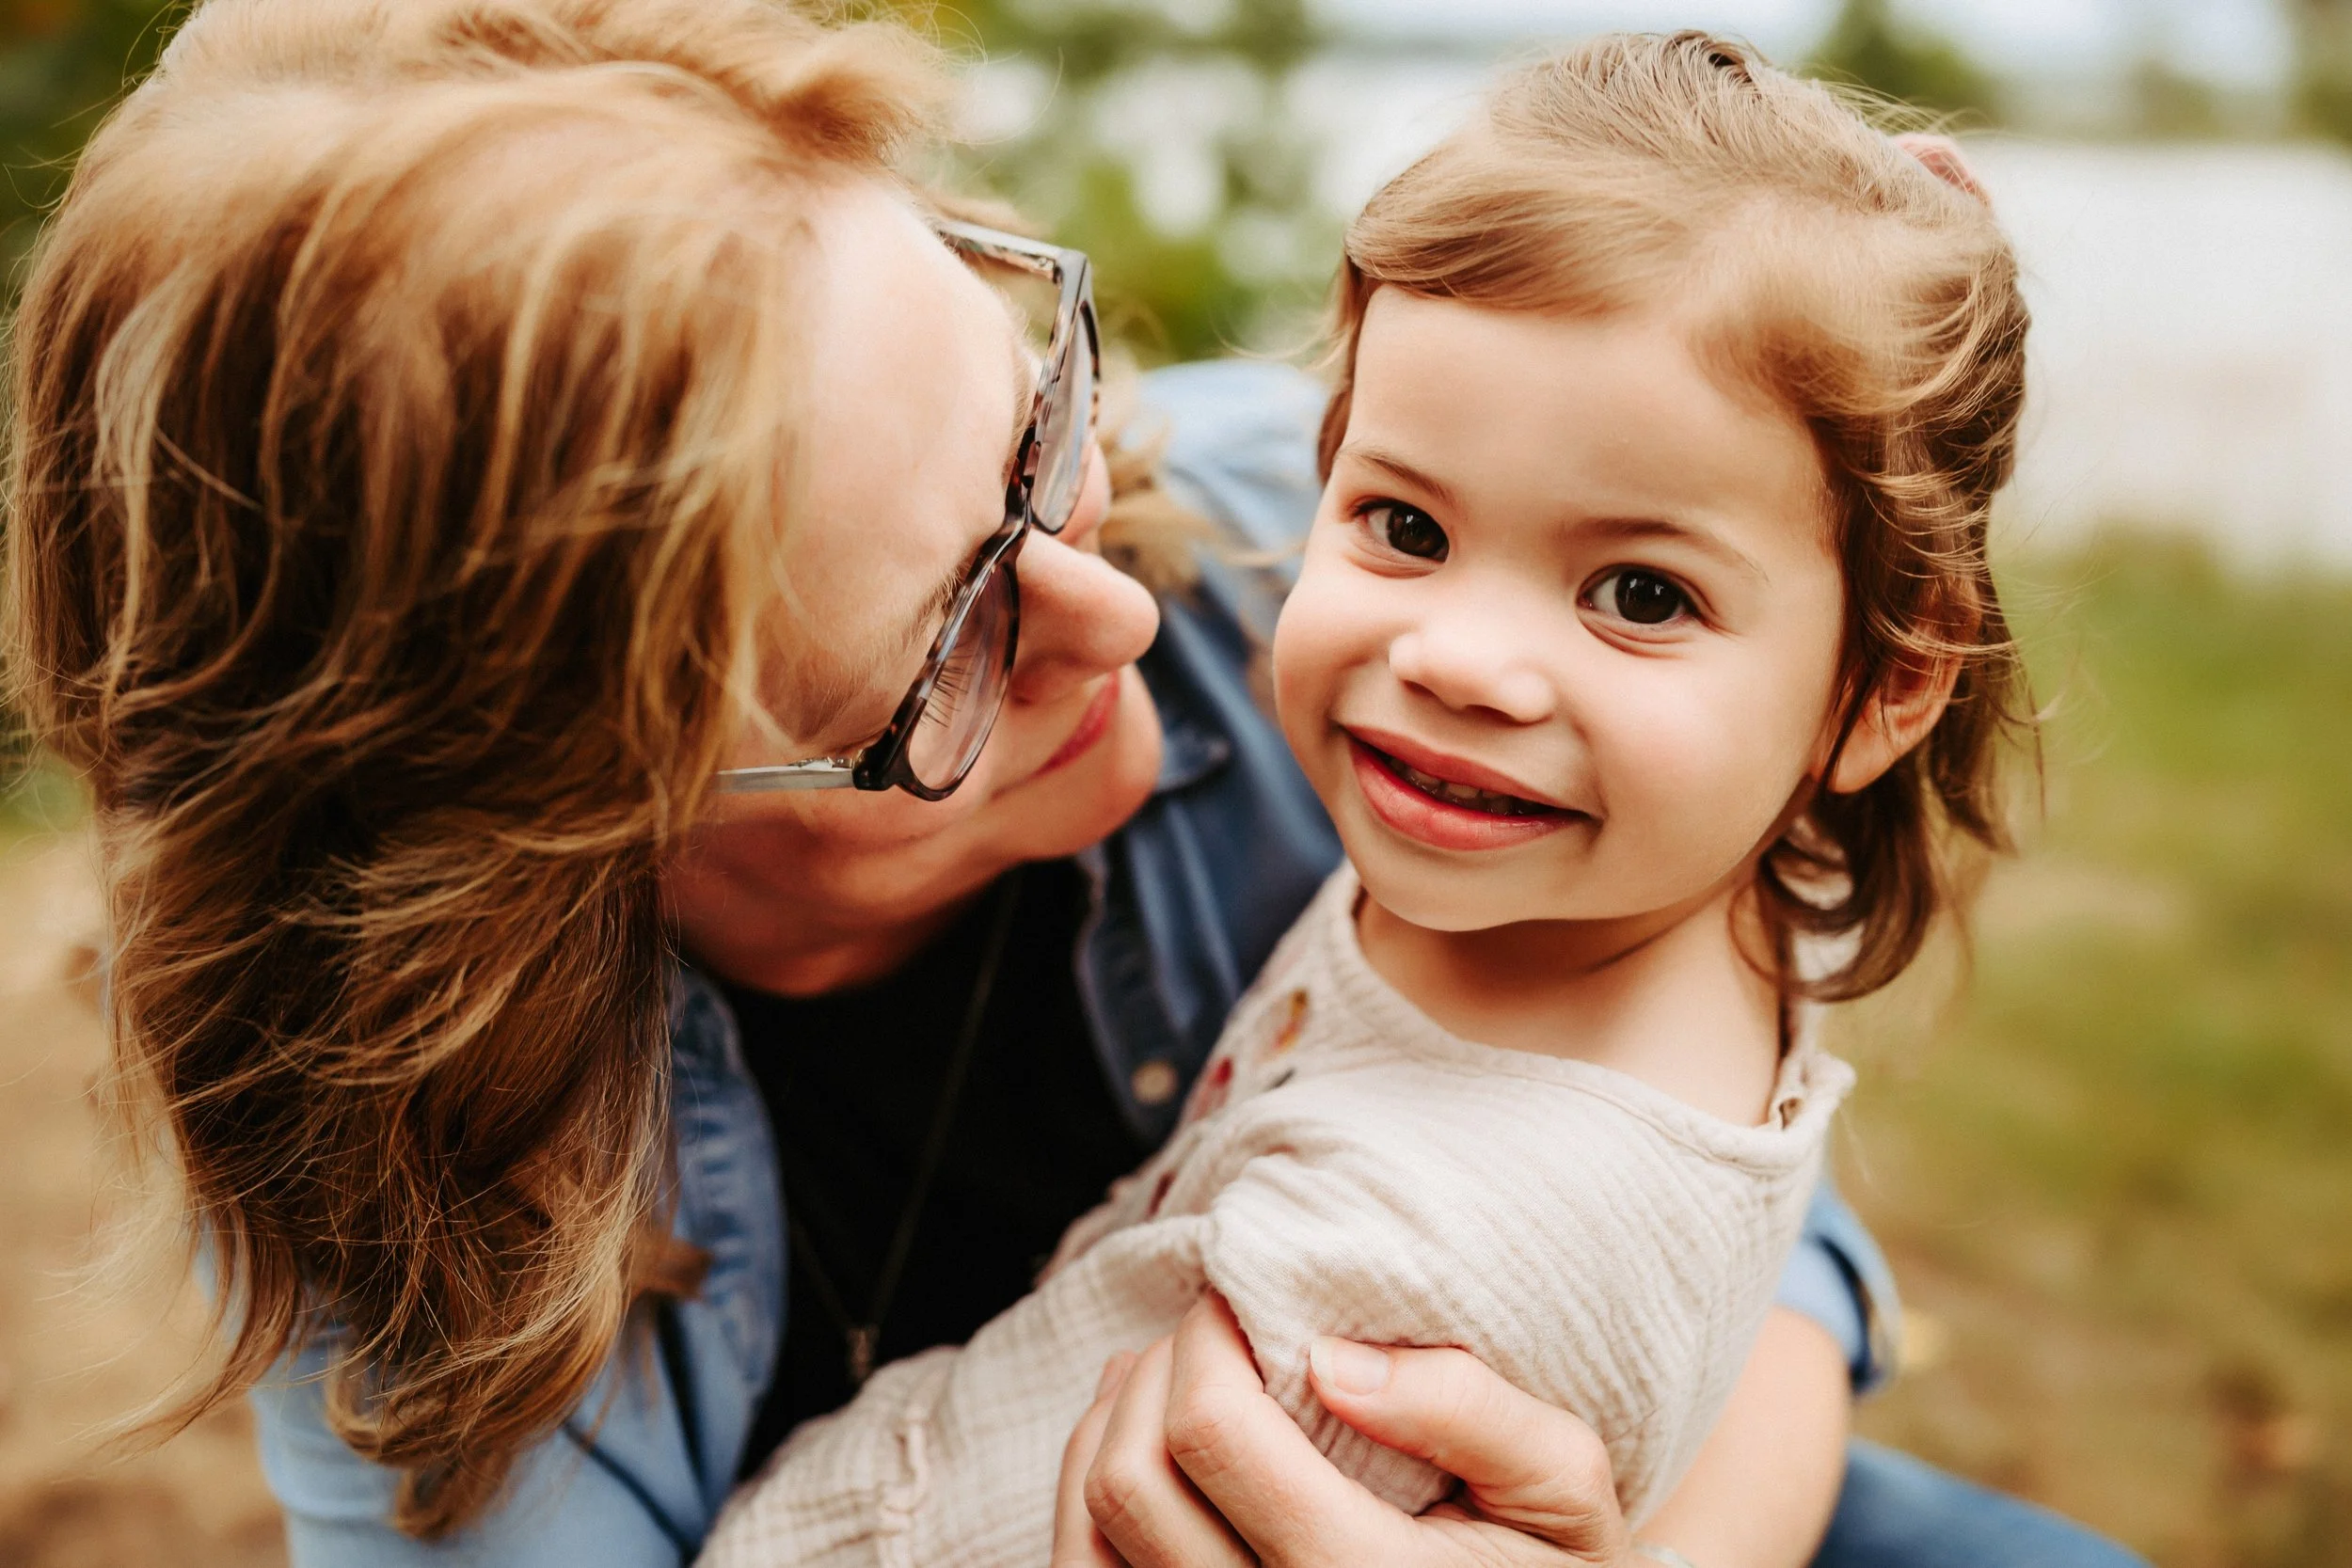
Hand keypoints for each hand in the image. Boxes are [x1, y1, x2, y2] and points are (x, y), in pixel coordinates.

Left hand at [1051, 1293, 1630, 1567]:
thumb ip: (1468, 1411)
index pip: (1209, 1434)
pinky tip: (1144, 1439)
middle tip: (1214, 1329)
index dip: (1206, 1339)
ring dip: (1114, 1422)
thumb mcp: (1561, 1484)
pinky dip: (1093, 1486)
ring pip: (1090, 1530)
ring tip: (1175, 1371)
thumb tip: (1331, 1360)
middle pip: (1131, 1478)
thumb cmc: (1554, 1565)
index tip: (1242, 1299)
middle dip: (1157, 1369)